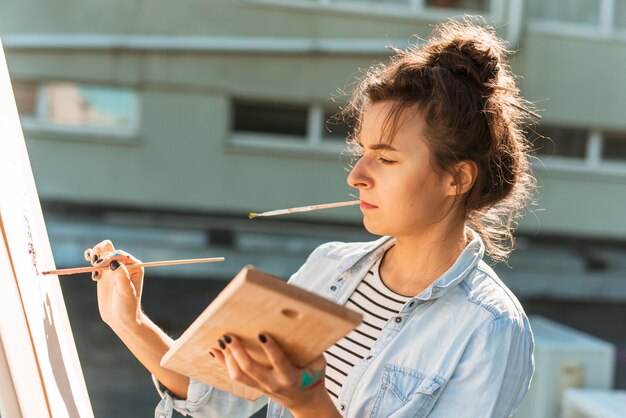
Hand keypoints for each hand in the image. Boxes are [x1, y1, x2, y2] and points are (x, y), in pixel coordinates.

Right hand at [84, 240, 144, 330]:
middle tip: (95, 261)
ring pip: (103, 253)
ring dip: (95, 252)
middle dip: (101, 251)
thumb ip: (121, 275)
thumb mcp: (126, 291)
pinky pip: (96, 263)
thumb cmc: (128, 306)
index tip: (102, 265)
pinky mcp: (103, 276)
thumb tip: (114, 262)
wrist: (120, 318)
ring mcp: (113, 270)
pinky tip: (89, 264)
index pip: (121, 255)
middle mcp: (124, 266)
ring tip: (90, 258)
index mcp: (134, 267)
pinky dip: (91, 260)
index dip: (111, 257)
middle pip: (111, 249)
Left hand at [211, 333, 334, 414]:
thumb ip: (314, 350)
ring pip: (239, 374)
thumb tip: (307, 327)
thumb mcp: (319, 365)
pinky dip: (223, 363)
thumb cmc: (312, 378)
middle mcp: (273, 383)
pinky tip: (215, 351)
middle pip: (250, 369)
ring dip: (228, 357)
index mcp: (290, 377)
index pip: (278, 362)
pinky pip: (235, 376)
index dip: (270, 348)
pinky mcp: (255, 385)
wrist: (306, 401)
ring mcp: (262, 385)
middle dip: (238, 351)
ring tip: (222, 341)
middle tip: (230, 336)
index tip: (262, 334)